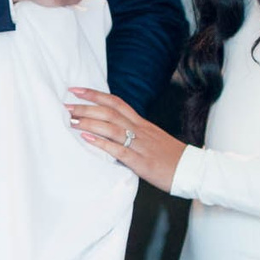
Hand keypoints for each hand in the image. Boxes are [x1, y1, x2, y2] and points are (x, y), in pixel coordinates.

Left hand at [67, 87, 183, 189]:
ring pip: (112, 128)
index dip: (95, 94)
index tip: (76, 89)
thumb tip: (112, 131)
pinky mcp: (141, 162)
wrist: (193, 170)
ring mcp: (141, 145)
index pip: (116, 102)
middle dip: (86, 107)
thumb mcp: (152, 139)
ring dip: (89, 122)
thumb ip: (134, 133)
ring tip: (71, 120)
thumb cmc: (171, 157)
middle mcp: (140, 130)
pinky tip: (87, 138)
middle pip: (110, 112)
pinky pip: (119, 150)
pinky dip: (101, 143)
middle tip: (66, 105)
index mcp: (142, 123)